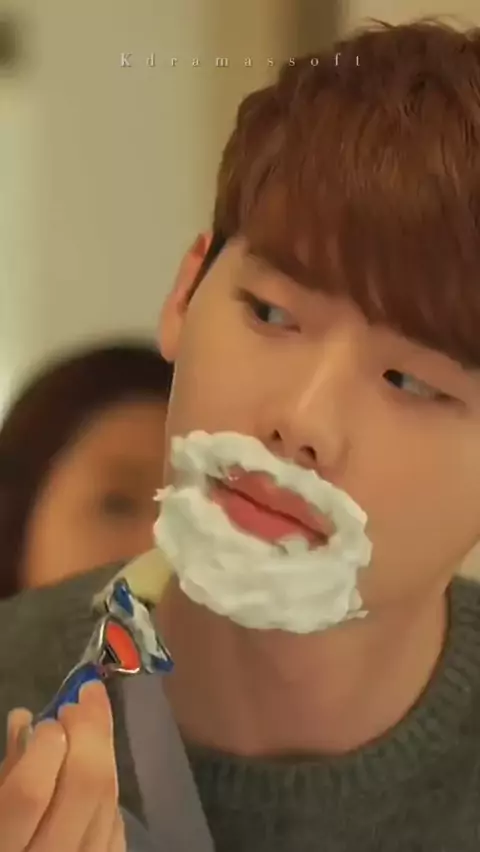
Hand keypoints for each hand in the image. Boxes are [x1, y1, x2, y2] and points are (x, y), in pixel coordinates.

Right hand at [0, 681, 124, 850]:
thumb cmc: (2, 836)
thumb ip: (4, 772)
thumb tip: (25, 719)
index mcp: (3, 850)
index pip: (29, 793)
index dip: (45, 745)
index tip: (51, 717)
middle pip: (86, 789)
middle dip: (91, 733)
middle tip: (84, 700)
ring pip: (109, 804)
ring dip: (105, 755)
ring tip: (90, 726)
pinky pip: (115, 830)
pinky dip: (108, 794)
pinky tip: (97, 773)